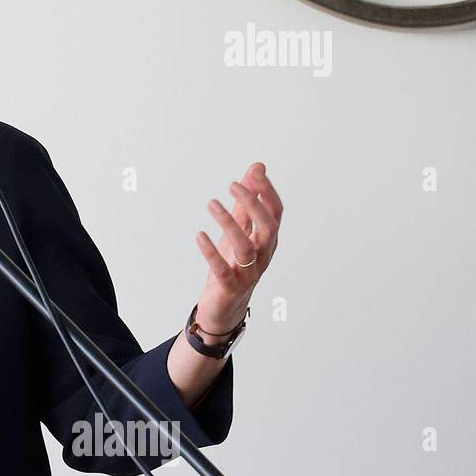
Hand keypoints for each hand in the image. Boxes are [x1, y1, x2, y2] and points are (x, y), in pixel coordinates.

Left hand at [194, 162, 281, 334]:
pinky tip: (199, 235)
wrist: (224, 307)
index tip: (255, 172)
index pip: (276, 213)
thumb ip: (246, 202)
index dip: (267, 192)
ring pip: (246, 248)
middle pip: (268, 228)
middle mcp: (263, 256)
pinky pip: (222, 270)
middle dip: (253, 205)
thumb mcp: (239, 231)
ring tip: (211, 203)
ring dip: (228, 223)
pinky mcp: (229, 288)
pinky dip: (211, 252)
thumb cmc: (233, 265)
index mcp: (267, 241)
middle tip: (232, 185)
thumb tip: (257, 168)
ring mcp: (248, 274)